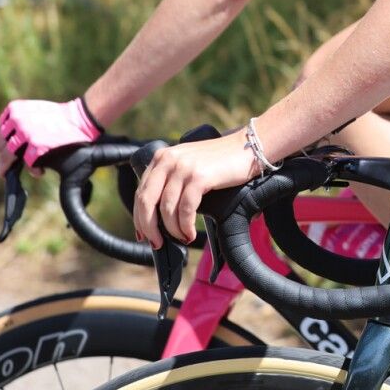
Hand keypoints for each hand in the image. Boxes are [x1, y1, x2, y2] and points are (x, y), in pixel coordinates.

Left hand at [0, 97, 101, 175]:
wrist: (81, 118)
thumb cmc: (60, 117)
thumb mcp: (34, 110)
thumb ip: (18, 121)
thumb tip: (6, 144)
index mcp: (14, 109)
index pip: (0, 131)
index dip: (2, 144)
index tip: (6, 152)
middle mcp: (17, 120)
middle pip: (1, 145)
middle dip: (5, 158)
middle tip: (10, 166)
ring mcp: (26, 133)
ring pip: (9, 156)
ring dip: (14, 166)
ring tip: (27, 169)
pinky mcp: (37, 146)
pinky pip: (27, 162)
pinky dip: (34, 170)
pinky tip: (40, 171)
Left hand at [133, 132, 256, 247]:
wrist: (250, 146)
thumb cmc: (222, 161)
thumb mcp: (190, 165)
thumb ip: (173, 181)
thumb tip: (160, 216)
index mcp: (162, 158)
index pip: (141, 192)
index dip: (140, 218)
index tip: (144, 234)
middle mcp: (168, 160)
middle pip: (146, 201)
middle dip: (150, 227)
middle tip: (157, 243)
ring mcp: (183, 167)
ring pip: (166, 208)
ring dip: (172, 230)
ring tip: (182, 238)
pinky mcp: (199, 176)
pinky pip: (185, 209)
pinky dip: (186, 226)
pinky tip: (190, 233)